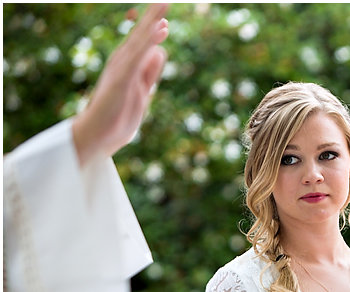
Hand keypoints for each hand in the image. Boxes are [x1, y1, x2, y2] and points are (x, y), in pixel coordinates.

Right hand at [72, 3, 168, 165]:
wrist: (98, 135)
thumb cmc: (118, 115)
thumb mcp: (143, 90)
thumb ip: (150, 72)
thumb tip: (159, 51)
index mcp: (130, 63)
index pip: (145, 38)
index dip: (156, 23)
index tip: (166, 6)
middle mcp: (124, 60)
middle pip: (143, 32)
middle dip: (155, 14)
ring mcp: (122, 67)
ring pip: (141, 39)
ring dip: (153, 20)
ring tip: (165, 2)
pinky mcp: (123, 78)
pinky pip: (139, 55)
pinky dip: (149, 41)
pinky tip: (160, 29)